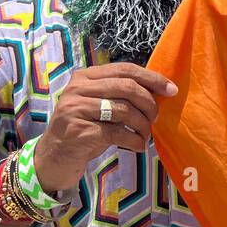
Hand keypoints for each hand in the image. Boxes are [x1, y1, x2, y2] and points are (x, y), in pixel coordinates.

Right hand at [34, 63, 178, 191]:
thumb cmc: (84, 129)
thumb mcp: (98, 105)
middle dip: (149, 103)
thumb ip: (119, 94)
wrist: (54, 157)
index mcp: (85, 76)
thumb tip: (159, 91)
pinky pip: (118, 133)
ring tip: (145, 135)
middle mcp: (77, 89)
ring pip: (124, 110)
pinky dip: (134, 141)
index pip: (125, 69)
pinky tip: (138, 147)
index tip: (171, 90)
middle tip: (156, 118)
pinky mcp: (79, 131)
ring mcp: (76, 109)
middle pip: (127, 88)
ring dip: (142, 125)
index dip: (152, 78)